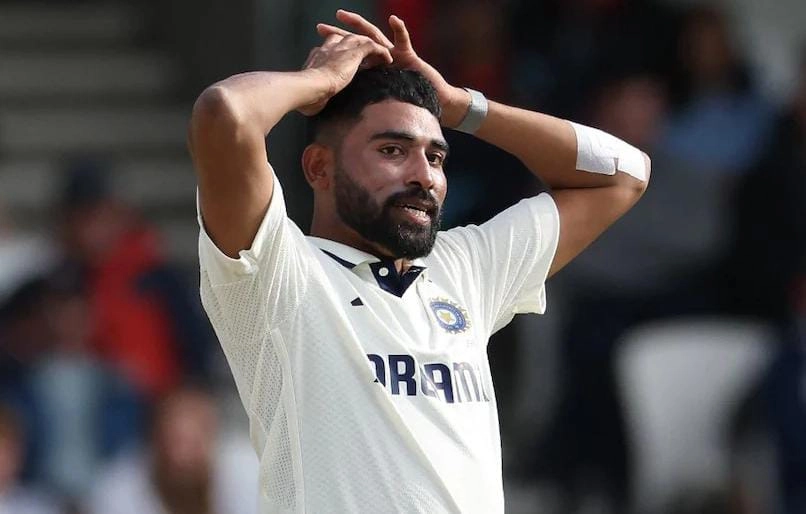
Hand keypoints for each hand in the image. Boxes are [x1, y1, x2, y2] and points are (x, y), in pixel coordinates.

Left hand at [316, 10, 469, 126]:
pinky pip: (403, 40)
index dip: (334, 49)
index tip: (316, 47)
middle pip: (356, 42)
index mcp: (370, 68)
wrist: (430, 105)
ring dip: (360, 25)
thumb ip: (362, 98)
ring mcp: (393, 54)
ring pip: (375, 36)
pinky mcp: (408, 55)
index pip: (349, 54)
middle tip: (321, 27)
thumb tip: (338, 106)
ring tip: (347, 17)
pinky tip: (393, 20)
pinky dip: (399, 30)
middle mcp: (379, 58)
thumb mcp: (377, 102)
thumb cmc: (406, 106)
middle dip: (339, 33)